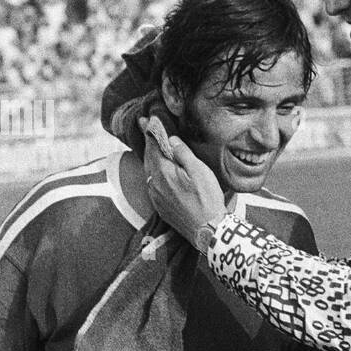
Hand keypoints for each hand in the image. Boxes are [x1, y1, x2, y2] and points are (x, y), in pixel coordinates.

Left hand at [141, 116, 225, 248]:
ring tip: (151, 145)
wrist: (207, 230)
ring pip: (148, 171)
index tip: (145, 119)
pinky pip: (151, 183)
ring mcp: (155, 196)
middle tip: (144, 125)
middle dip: (147, 141)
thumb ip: (183, 154)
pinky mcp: (159, 206)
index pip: (153, 146)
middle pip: (147, 157)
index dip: (150, 131)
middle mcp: (154, 184)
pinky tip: (158, 170)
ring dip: (149, 157)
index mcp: (163, 172)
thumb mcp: (199, 172)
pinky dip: (153, 171)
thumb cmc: (207, 199)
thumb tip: (170, 140)